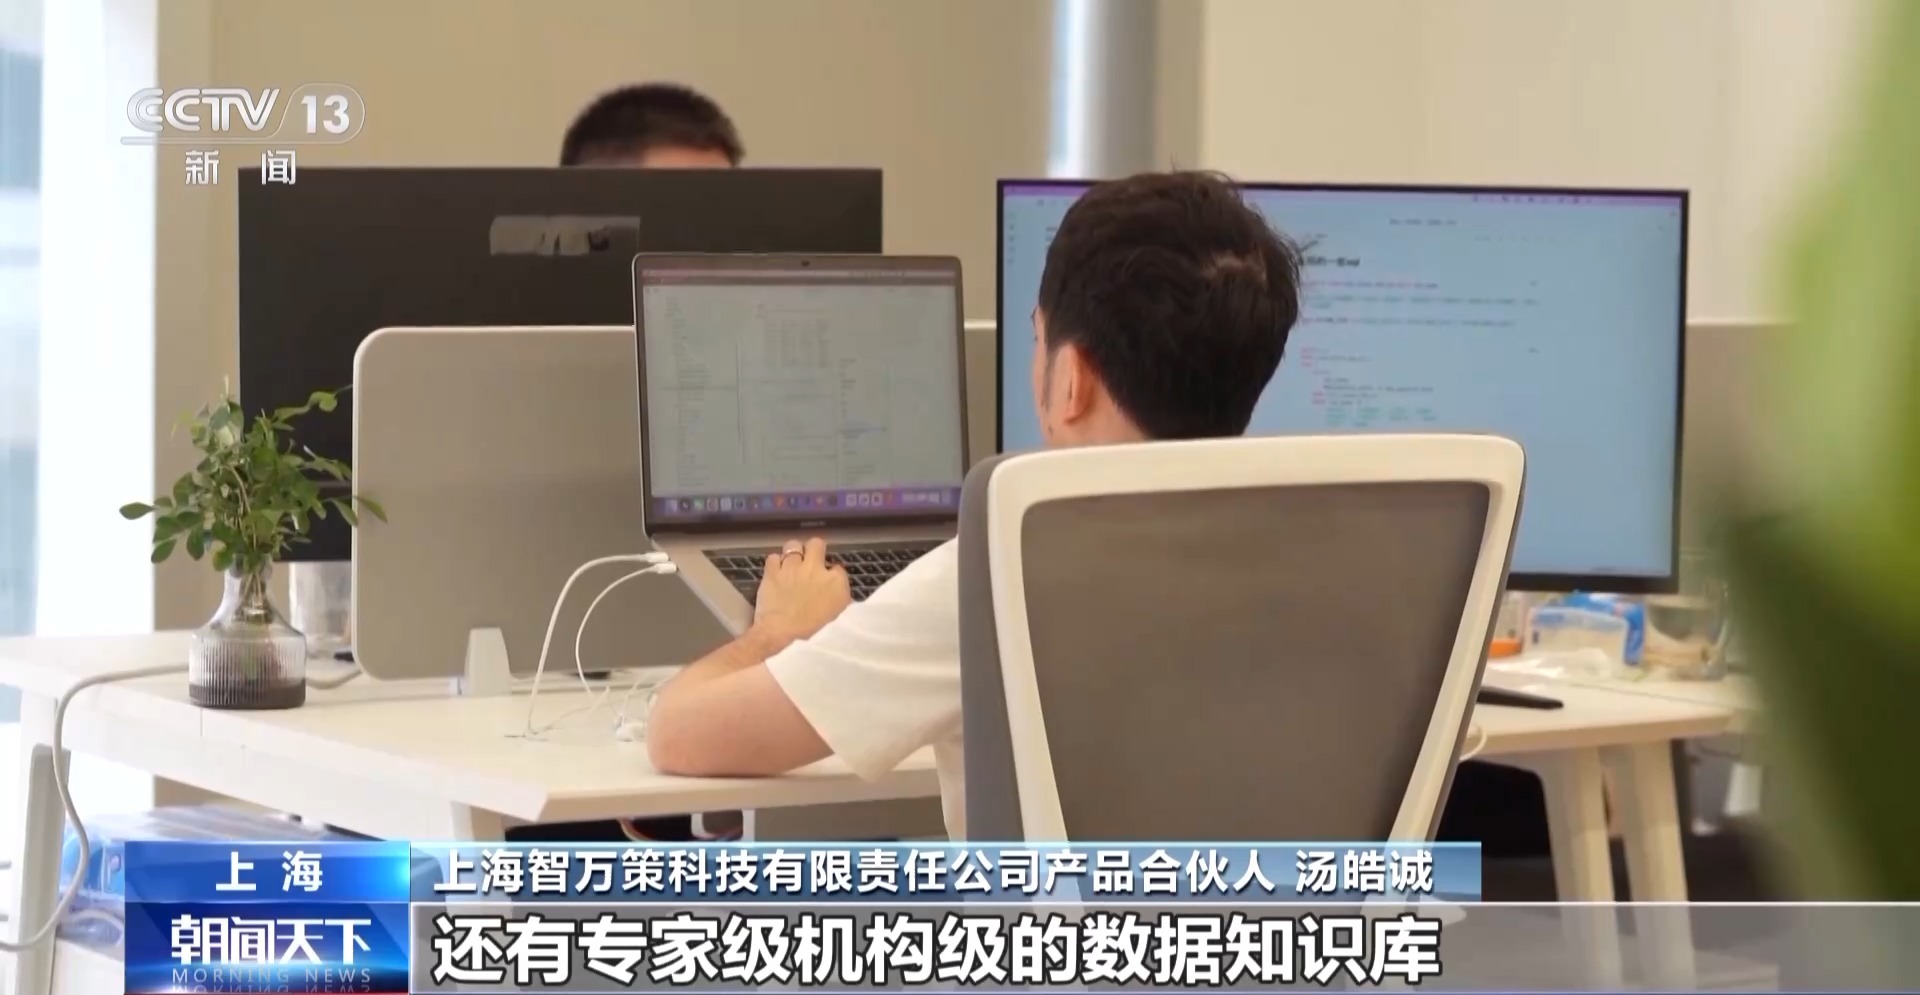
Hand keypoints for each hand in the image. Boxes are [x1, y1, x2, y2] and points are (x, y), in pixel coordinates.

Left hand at [750, 537, 851, 652]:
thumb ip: (839, 598)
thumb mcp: (837, 616)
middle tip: (810, 560)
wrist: (782, 635)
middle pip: (817, 544)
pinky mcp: (772, 571)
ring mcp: (792, 568)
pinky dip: (775, 564)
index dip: (832, 575)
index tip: (827, 583)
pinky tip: (776, 572)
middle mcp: (816, 569)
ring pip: (793, 545)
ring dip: (792, 552)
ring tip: (791, 562)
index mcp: (836, 582)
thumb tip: (837, 590)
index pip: (838, 569)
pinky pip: (774, 557)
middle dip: (814, 549)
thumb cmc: (814, 632)